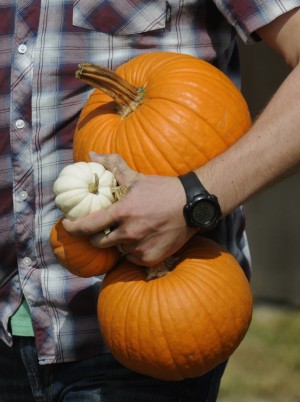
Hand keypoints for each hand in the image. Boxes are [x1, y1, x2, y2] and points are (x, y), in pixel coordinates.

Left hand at [62, 152, 195, 265]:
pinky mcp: (151, 258)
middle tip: (105, 228)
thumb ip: (113, 166)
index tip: (67, 225)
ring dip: (120, 242)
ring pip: (119, 249)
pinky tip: (145, 239)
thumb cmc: (164, 189)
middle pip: (99, 242)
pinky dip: (134, 251)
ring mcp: (140, 248)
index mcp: (122, 213)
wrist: (192, 205)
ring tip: (133, 230)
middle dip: (98, 236)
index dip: (73, 228)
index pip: (88, 225)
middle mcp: (129, 233)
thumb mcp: (137, 177)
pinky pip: (133, 258)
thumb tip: (91, 154)